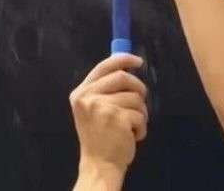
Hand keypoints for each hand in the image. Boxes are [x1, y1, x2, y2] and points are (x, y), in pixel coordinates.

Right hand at [70, 54, 147, 185]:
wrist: (99, 165)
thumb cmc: (98, 136)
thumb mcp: (92, 108)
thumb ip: (103, 89)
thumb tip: (127, 68)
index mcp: (81, 92)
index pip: (104, 66)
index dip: (123, 60)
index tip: (138, 62)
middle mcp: (88, 97)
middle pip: (122, 77)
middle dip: (138, 88)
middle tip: (141, 101)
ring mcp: (103, 107)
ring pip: (135, 97)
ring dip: (140, 113)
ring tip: (132, 126)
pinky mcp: (118, 119)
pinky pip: (140, 115)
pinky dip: (142, 127)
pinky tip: (133, 136)